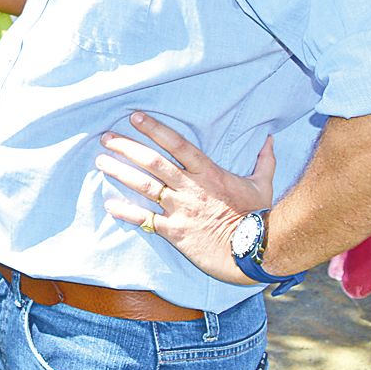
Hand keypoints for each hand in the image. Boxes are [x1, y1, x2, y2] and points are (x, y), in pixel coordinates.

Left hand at [95, 111, 276, 283]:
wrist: (255, 252)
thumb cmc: (259, 217)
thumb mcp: (263, 184)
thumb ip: (263, 160)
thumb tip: (270, 138)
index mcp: (208, 172)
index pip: (177, 144)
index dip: (155, 129)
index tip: (135, 117)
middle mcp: (190, 188)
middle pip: (153, 162)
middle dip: (127, 148)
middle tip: (105, 138)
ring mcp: (180, 209)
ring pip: (145, 186)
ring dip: (120, 173)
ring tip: (100, 162)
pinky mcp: (175, 232)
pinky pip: (146, 221)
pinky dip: (127, 213)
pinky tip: (109, 205)